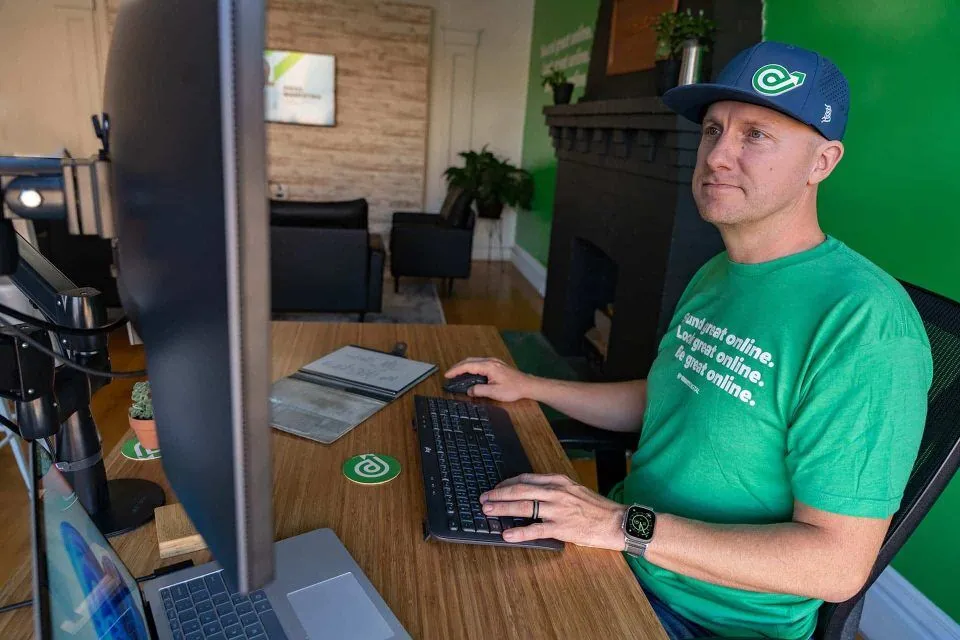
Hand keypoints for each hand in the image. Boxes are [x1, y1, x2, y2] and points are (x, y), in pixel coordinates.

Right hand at [444, 357, 538, 402]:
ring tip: (456, 373)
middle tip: (449, 374)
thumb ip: (480, 390)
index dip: (456, 370)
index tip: (447, 375)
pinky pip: (480, 362)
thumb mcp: (495, 392)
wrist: (527, 385)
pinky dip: (471, 366)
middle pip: (469, 360)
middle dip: (458, 366)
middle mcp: (490, 361)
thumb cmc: (513, 389)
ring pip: (474, 360)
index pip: (467, 366)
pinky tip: (470, 372)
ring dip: (464, 366)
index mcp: (488, 366)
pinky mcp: (497, 364)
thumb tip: (469, 391)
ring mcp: (494, 361)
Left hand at [479, 473, 625, 549]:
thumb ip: (554, 490)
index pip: (526, 478)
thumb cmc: (596, 508)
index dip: (507, 483)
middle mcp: (556, 492)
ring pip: (524, 506)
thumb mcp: (574, 490)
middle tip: (484, 498)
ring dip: (503, 508)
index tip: (496, 488)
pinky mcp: (561, 527)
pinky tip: (507, 534)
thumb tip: (531, 494)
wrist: (616, 521)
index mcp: (558, 481)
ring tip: (488, 511)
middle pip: (520, 489)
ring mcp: (558, 509)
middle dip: (499, 494)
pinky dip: (519, 532)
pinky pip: (535, 529)